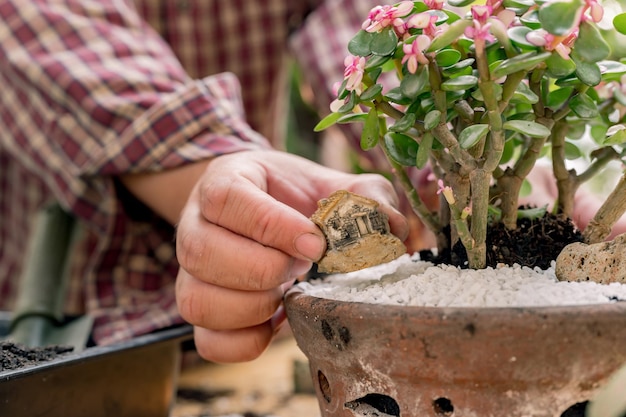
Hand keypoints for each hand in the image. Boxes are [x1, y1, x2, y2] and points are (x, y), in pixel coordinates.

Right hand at [175, 150, 407, 361]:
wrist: (258, 206)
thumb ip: (362, 194)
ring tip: (286, 292)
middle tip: (301, 268)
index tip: (315, 243)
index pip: (226, 201)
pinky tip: (274, 322)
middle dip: (264, 268)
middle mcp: (194, 226)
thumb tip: (392, 225)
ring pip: (197, 301)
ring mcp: (190, 271)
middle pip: (202, 253)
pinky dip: (246, 341)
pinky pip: (207, 340)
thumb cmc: (290, 195)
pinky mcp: (200, 309)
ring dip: (253, 306)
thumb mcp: (324, 182)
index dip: (272, 226)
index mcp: (222, 182)